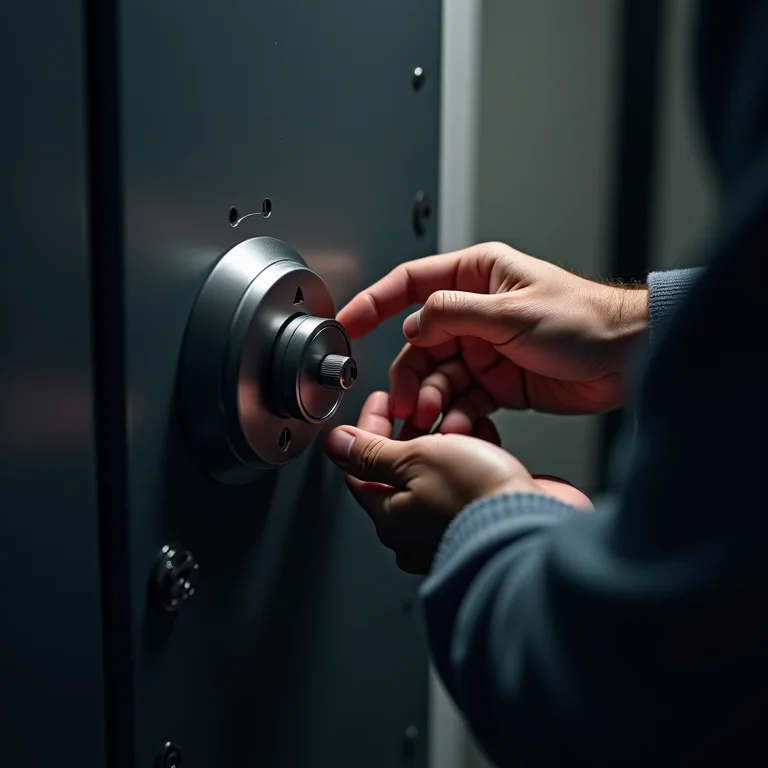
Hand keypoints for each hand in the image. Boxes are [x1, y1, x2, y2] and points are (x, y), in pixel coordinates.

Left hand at [325, 392, 591, 573]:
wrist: (536, 525)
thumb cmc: (476, 498)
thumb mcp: (414, 459)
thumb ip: (373, 452)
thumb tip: (336, 445)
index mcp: (390, 515)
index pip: (362, 465)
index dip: (370, 426)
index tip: (383, 400)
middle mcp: (417, 528)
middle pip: (402, 468)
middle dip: (414, 430)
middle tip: (425, 405)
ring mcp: (452, 525)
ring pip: (440, 471)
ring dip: (447, 440)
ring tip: (459, 418)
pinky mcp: (485, 518)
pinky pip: (471, 480)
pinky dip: (475, 455)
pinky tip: (485, 439)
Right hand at [338, 242, 646, 434]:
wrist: (626, 360)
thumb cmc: (585, 320)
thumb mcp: (513, 310)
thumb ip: (454, 314)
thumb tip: (412, 325)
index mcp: (477, 278)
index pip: (410, 285)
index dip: (373, 303)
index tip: (346, 323)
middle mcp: (475, 314)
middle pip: (419, 345)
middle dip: (408, 376)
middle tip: (406, 404)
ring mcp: (484, 350)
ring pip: (436, 378)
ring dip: (430, 401)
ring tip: (434, 420)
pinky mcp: (496, 384)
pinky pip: (461, 401)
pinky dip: (455, 416)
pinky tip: (457, 428)